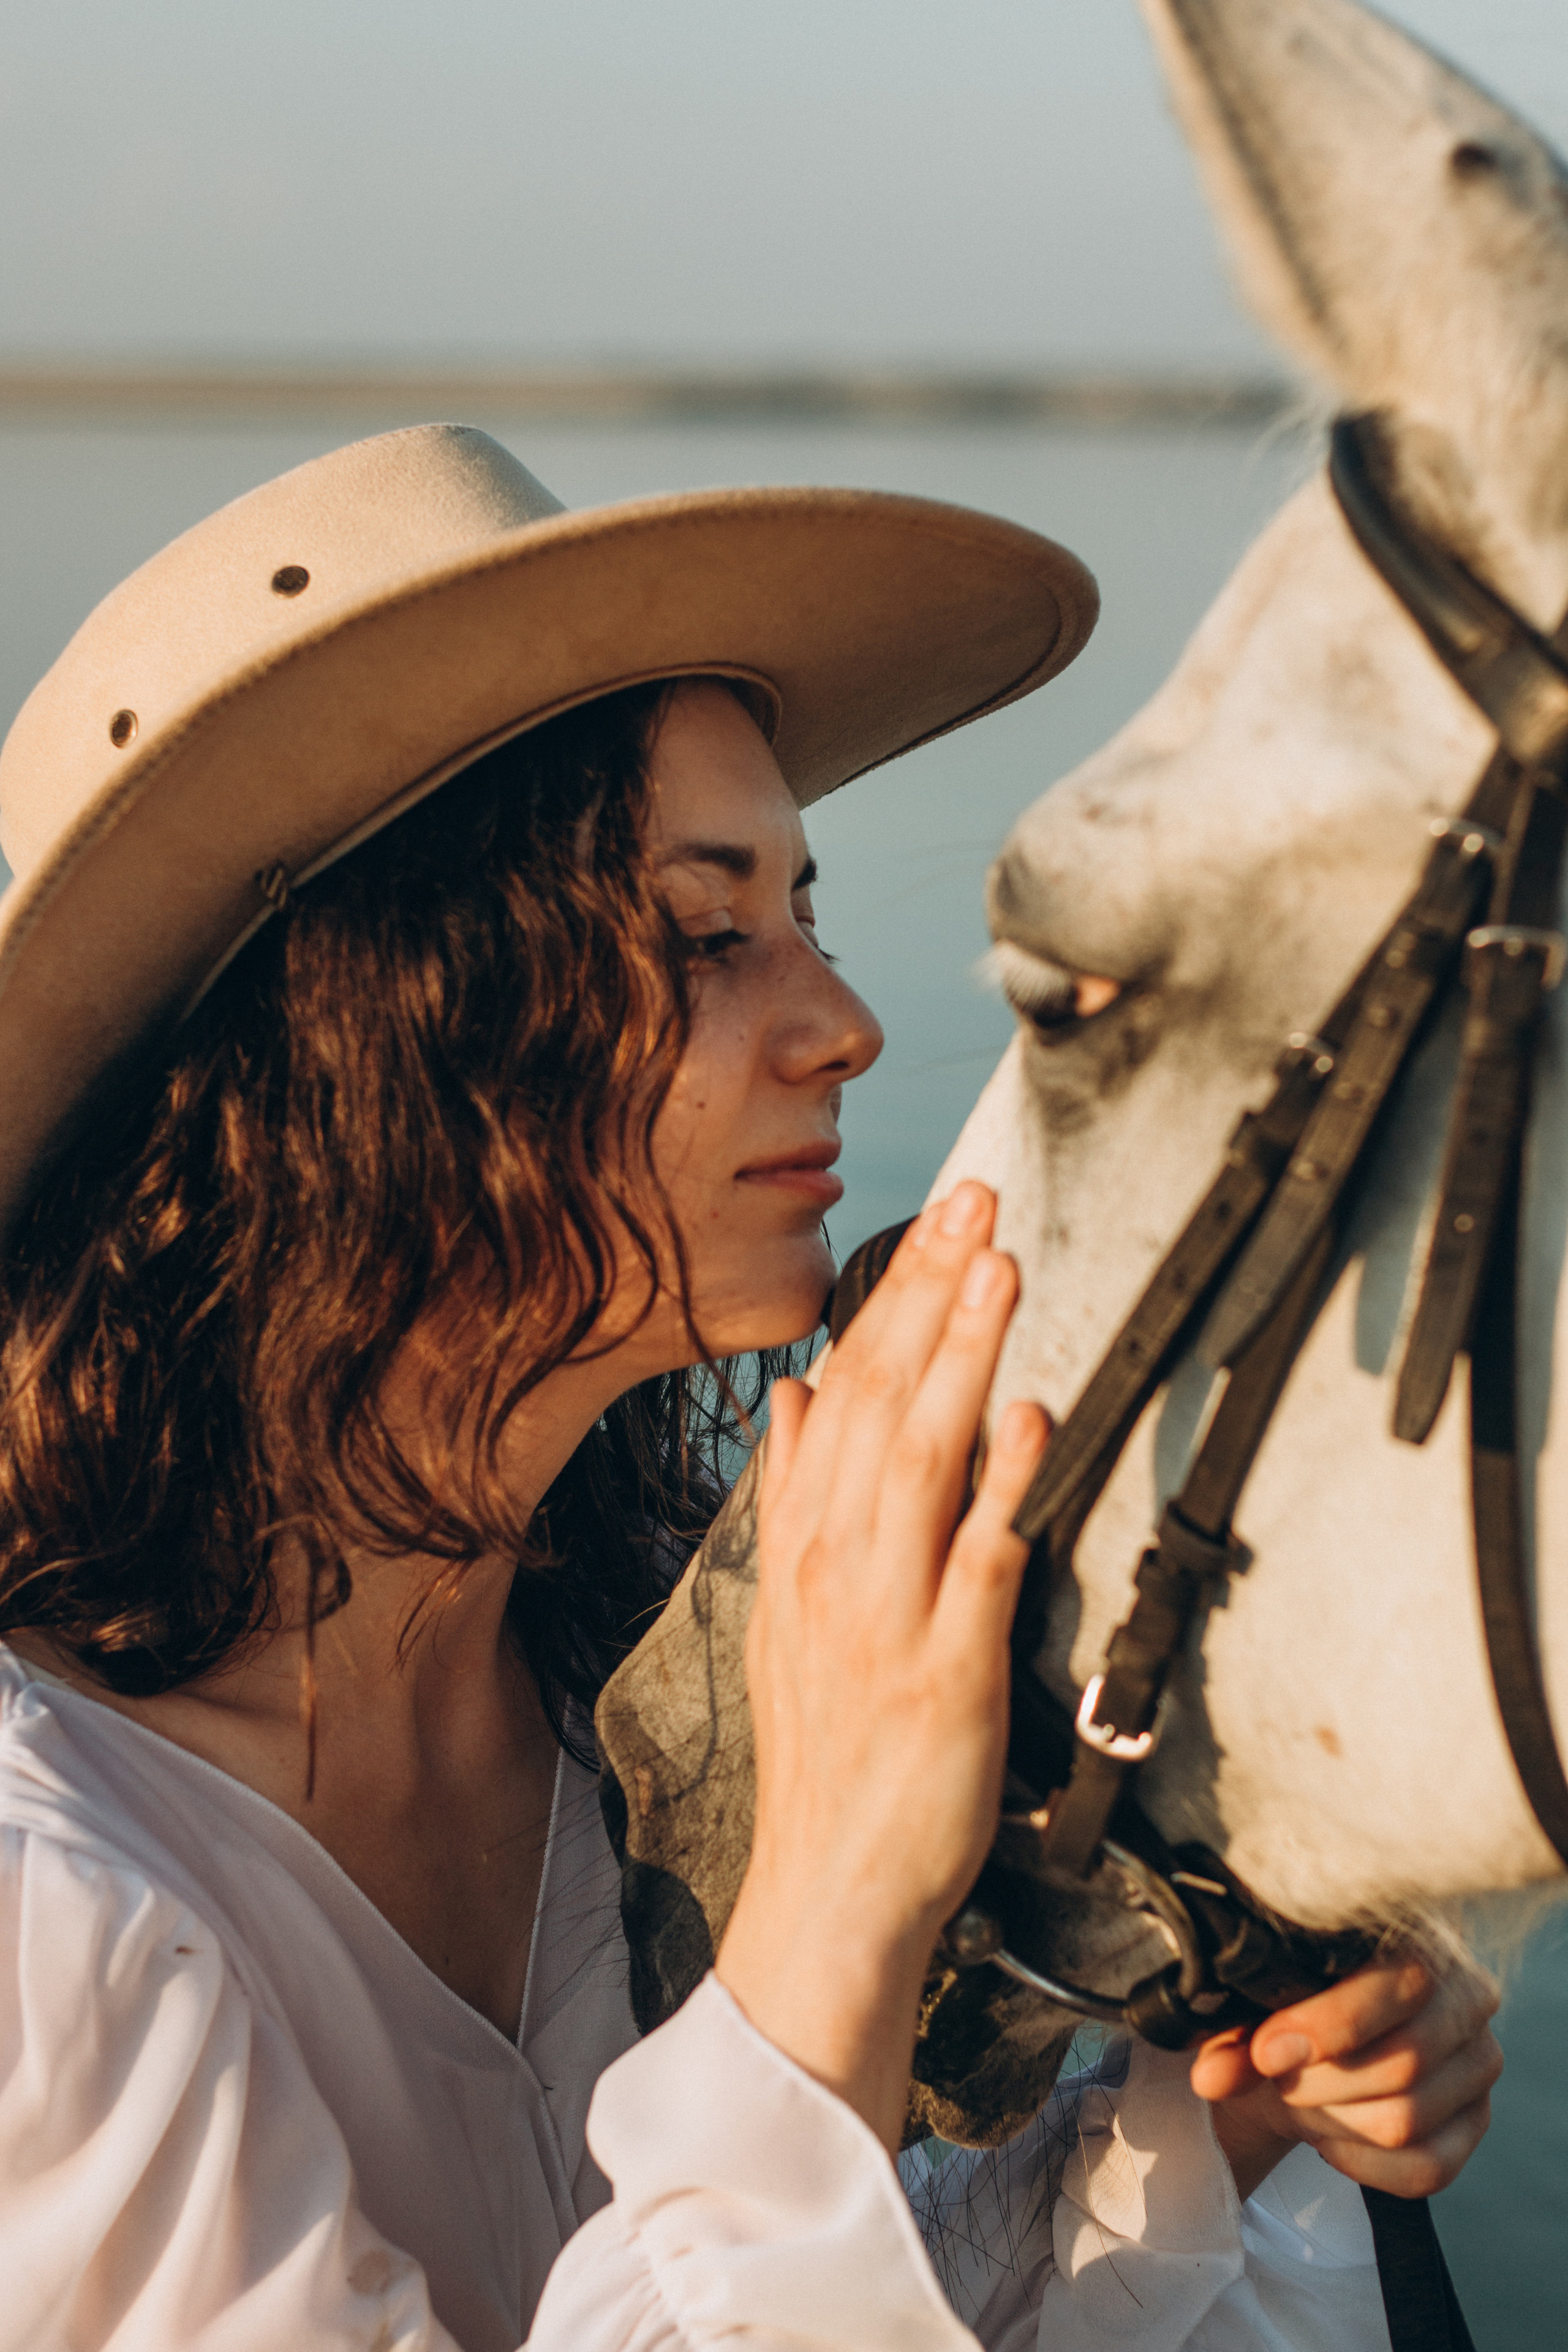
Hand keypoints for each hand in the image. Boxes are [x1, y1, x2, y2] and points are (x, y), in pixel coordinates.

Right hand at [715, 1181, 1047, 2154]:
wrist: (828, 1890)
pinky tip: (1027, 1415)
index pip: (845, 1389)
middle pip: (880, 1401)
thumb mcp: (783, 1611)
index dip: (892, 1297)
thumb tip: (797, 1396)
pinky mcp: (946, 1674)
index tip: (937, 1220)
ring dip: (960, 1357)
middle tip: (976, 1199)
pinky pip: (975, 1562)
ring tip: (998, 1267)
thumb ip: (792, 1496)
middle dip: (929, 1292)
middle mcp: (835, 1563)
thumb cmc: (824, 1749)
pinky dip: (1001, 1485)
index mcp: (803, 1542)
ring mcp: (887, 1615)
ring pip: (919, 1459)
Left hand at [1192, 1953, 1501, 2203]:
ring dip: (1333, 2121)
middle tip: (1275, 2076)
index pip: (1402, 1984)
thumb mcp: (1257, 2001)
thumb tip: (1212, 2078)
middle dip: (1319, 2082)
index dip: (1329, 2026)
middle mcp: (1468, 1997)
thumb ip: (1234, 2036)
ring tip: (1300, 2097)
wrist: (1310, 2038)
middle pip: (1405, 2064)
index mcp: (1419, 1937)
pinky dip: (1360, 2162)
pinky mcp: (1475, 2122)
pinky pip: (1426, 2168)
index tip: (1266, 2052)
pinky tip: (1327, 2136)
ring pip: (1406, 2120)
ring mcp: (1479, 2064)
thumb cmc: (1289, 2000)